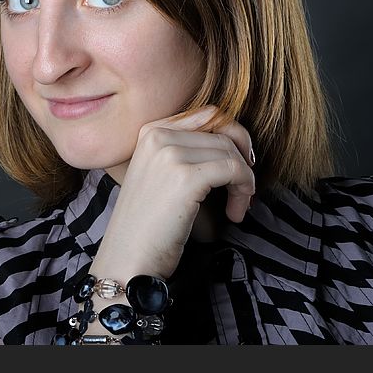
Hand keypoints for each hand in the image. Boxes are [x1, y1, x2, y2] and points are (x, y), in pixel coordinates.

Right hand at [98, 105, 255, 280]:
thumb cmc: (147, 224)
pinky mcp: (186, 177)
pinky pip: (234, 170)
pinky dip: (243, 191)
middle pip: (224, 133)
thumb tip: (234, 139)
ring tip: (236, 207)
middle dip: (243, 161)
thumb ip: (186, 150)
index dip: (233, 138)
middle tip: (242, 190)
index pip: (209, 114)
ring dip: (244, 181)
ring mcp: (170, 154)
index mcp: (150, 131)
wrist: (128, 258)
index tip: (238, 166)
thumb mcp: (161, 175)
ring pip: (231, 152)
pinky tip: (234, 213)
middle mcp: (157, 136)